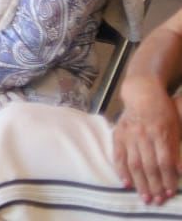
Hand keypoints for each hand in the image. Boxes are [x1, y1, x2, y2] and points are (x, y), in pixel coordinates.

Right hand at [113, 82, 181, 203]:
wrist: (142, 93)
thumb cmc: (164, 111)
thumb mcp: (175, 128)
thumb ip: (176, 150)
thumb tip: (179, 172)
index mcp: (160, 133)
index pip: (164, 162)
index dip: (168, 179)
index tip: (170, 193)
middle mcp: (143, 135)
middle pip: (149, 166)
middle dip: (154, 186)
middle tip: (157, 201)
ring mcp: (129, 135)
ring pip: (134, 163)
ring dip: (139, 183)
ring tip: (145, 198)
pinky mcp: (118, 134)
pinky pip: (118, 155)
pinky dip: (121, 170)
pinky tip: (126, 183)